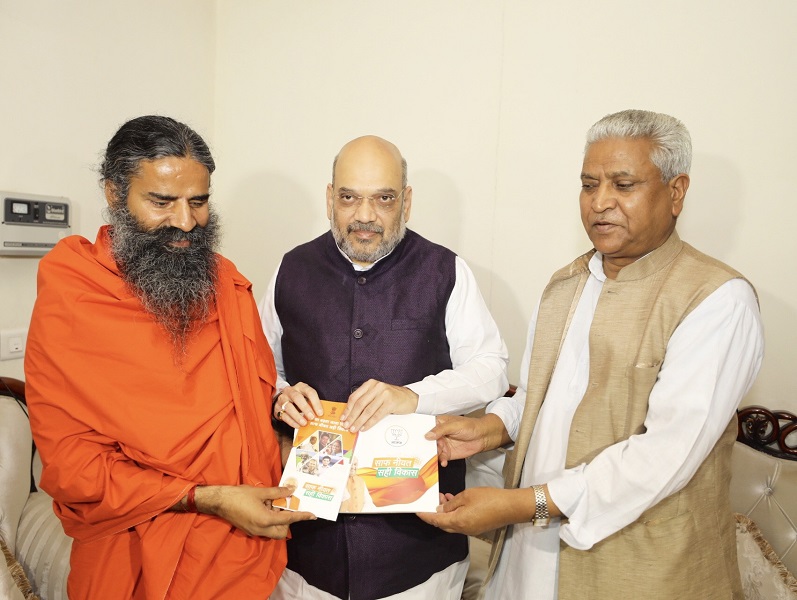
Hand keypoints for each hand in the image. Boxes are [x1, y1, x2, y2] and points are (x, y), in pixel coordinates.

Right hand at [197, 485, 315, 538]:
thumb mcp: (261, 492)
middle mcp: (261, 530)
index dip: (302, 516)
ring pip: (274, 532)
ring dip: (278, 521)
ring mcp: (255, 532)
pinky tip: (265, 507)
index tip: (312, 516)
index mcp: (266, 520)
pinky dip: (269, 520)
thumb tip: (292, 489)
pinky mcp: (250, 530)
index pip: (289, 519)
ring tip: (272, 504)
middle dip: (288, 522)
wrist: (219, 502)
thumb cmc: (239, 495)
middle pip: (282, 532)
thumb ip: (278, 492)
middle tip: (285, 507)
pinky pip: (265, 529)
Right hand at [274, 383, 323, 427]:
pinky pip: (284, 415)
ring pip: (289, 407)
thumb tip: (320, 415)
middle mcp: (290, 391)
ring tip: (304, 423)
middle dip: (305, 408)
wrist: (283, 401)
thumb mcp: (306, 398)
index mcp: (301, 386)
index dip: (316, 402)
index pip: (309, 392)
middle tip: (312, 417)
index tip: (320, 413)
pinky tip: (298, 426)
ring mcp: (282, 399)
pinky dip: (292, 421)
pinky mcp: (277, 408)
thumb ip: (312, 404)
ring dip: (297, 416)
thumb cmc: (299, 400)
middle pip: (297, 397)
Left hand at [340, 379, 418, 431]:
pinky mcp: (390, 403)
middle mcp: (377, 387)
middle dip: (352, 417)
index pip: (355, 397)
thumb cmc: (390, 397)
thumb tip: (350, 414)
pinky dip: (369, 423)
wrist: (409, 398)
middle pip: (360, 404)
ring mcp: (384, 394)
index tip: (343, 418)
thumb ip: (365, 400)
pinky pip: (377, 415)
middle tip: (346, 425)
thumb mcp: (376, 394)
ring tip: (354, 428)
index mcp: (370, 384)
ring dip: (359, 422)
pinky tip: (364, 428)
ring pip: (368, 411)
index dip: (347, 409)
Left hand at [417, 487, 533, 535]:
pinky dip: (455, 514)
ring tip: (444, 498)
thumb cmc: (488, 498)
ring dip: (446, 512)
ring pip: (452, 523)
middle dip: (435, 513)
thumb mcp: (466, 496)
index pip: (435, 520)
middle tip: (431, 500)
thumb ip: (451, 503)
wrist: (510, 507)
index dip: (425, 516)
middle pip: (442, 524)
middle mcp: (462, 530)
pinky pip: (460, 522)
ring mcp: (470, 530)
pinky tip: (456, 502)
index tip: (416, 511)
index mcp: (457, 522)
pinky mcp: (477, 528)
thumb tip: (440, 509)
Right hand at [425, 414, 508, 465]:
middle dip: (424, 447)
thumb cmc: (470, 426)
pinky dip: (440, 461)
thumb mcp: (455, 425)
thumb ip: (441, 430)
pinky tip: (443, 462)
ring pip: (432, 451)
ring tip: (437, 457)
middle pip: (426, 441)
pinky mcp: (447, 453)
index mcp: (438, 424)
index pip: (424, 427)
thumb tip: (427, 435)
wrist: (483, 437)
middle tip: (423, 452)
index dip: (418, 433)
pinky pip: (440, 458)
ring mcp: (442, 444)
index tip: (412, 439)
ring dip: (433, 455)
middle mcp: (438, 434)